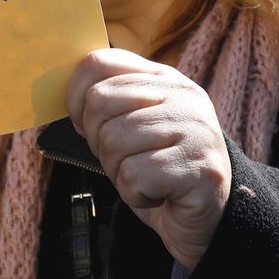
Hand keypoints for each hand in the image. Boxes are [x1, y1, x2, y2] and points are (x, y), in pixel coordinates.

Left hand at [66, 48, 231, 269]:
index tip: (83, 124)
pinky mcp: (200, 169)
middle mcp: (184, 96)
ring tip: (145, 177)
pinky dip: (135, 194)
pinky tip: (157, 195)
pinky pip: (134, 176)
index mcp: (164, 78)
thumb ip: (107, 106)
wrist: (208, 216)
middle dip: (98, 141)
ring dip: (118, 171)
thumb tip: (69, 102)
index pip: (99, 62)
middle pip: (99, 103)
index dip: (75, 96)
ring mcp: (196, 130)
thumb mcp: (132, 128)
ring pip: (114, 141)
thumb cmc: (160, 170)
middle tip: (125, 160)